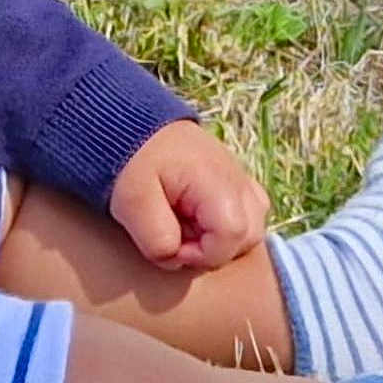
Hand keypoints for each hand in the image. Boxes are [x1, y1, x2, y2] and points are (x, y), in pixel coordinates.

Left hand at [108, 120, 270, 270]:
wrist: (129, 124)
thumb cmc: (131, 161)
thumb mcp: (132, 203)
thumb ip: (157, 239)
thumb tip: (176, 258)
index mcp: (216, 182)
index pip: (232, 236)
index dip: (201, 254)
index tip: (172, 245)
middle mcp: (237, 179)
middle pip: (249, 235)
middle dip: (214, 249)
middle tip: (178, 235)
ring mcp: (239, 177)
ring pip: (253, 226)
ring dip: (222, 238)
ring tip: (186, 226)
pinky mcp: (233, 178)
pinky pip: (248, 211)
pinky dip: (227, 223)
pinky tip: (197, 218)